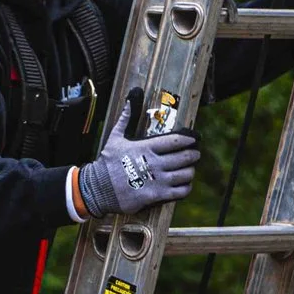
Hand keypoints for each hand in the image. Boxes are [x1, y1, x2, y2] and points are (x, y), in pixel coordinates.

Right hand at [77, 90, 200, 218]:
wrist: (98, 188)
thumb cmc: (108, 162)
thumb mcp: (115, 138)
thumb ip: (126, 118)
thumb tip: (131, 97)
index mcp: (146, 148)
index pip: (176, 141)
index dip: (189, 140)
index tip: (193, 140)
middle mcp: (154, 163)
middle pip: (185, 158)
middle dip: (194, 155)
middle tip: (195, 154)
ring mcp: (156, 181)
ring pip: (185, 175)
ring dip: (190, 171)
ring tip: (189, 169)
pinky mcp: (156, 196)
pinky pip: (180, 191)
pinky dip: (186, 187)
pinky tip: (184, 185)